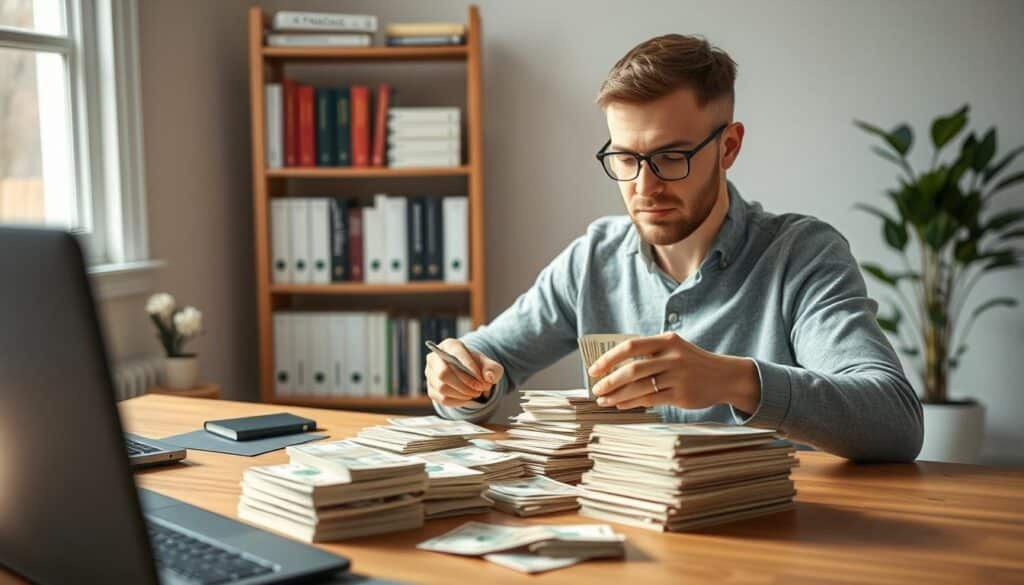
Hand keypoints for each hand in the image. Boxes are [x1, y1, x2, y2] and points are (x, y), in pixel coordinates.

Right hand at [426, 338, 504, 407]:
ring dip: (462, 394)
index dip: (470, 369)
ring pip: (442, 388)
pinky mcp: (431, 389)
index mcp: (450, 345)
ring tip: (475, 393)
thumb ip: (493, 369)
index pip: (456, 355)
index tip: (483, 381)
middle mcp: (435, 358)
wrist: (467, 375)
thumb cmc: (476, 367)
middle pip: (443, 373)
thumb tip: (489, 377)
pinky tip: (468, 398)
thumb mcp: (489, 365)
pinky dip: (458, 401)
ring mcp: (430, 375)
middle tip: (480, 389)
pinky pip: (442, 399)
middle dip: (465, 384)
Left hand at [587, 332, 759, 411]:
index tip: (593, 369)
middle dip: (609, 380)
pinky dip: (631, 403)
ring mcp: (678, 376)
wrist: (724, 376)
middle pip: (633, 369)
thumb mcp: (673, 348)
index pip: (630, 346)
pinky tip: (620, 404)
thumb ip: (649, 353)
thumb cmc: (691, 363)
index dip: (609, 358)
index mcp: (666, 340)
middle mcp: (672, 356)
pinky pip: (650, 400)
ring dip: (617, 395)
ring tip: (603, 400)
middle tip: (596, 389)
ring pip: (639, 387)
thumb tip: (612, 367)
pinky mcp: (681, 395)